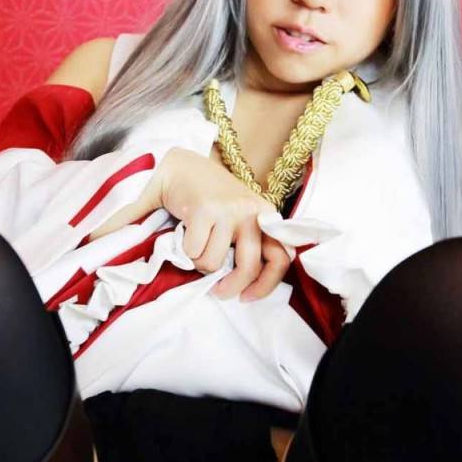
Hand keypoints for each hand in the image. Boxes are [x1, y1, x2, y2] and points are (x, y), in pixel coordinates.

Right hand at [88, 147, 295, 301]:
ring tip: (195, 246)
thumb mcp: (235, 218)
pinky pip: (193, 252)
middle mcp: (253, 212)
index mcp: (265, 216)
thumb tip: (255, 284)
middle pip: (249, 267)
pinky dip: (183, 251)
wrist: (180, 164)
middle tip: (216, 291)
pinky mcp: (205, 210)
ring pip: (213, 263)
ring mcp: (229, 210)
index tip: (247, 297)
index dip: (266, 285)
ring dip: (198, 263)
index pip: (281, 257)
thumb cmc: (208, 195)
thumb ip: (246, 246)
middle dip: (229, 287)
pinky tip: (183, 235)